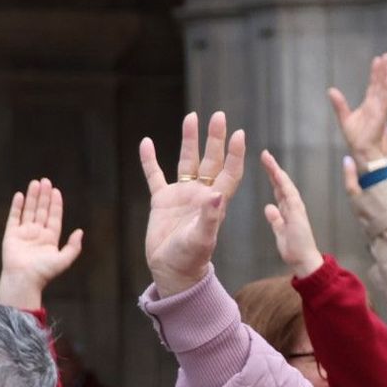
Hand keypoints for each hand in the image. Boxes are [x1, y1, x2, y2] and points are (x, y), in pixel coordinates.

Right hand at [0, 178, 82, 308]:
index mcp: (50, 239)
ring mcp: (24, 233)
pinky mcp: (11, 235)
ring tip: (35, 183)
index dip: (55, 204)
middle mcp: (37, 234)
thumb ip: (73, 246)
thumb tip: (80, 231)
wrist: (24, 280)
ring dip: (32, 197)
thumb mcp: (64, 260)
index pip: (54, 217)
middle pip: (41, 211)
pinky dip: (17, 206)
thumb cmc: (44, 273)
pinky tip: (20, 195)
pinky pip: (14, 217)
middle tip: (45, 181)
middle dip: (44, 196)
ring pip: (29, 211)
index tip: (56, 191)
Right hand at [140, 111, 244, 296]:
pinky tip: (147, 143)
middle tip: (218, 115)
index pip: (229, 173)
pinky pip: (155, 176)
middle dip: (215, 138)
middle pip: (211, 160)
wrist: (173, 271)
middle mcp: (201, 195)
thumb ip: (210, 218)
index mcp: (216, 203)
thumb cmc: (191, 259)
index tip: (240, 133)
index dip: (235, 154)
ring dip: (189, 140)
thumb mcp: (202, 239)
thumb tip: (217, 194)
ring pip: (187, 162)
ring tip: (191, 117)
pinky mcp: (162, 201)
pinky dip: (150, 160)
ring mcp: (181, 196)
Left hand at [260, 150, 322, 278]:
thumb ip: (275, 220)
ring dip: (277, 171)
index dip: (272, 175)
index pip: (278, 189)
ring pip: (286, 185)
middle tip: (265, 153)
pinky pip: (290, 195)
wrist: (305, 262)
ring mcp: (296, 209)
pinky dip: (284, 184)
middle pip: (281, 183)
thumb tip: (269, 207)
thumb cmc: (294, 250)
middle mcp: (293, 206)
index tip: (264, 162)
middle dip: (273, 168)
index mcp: (287, 210)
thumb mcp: (280, 232)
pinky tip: (278, 174)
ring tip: (268, 159)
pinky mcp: (298, 214)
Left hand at [329, 54, 386, 179]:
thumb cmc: (356, 139)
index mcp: (370, 105)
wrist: (362, 153)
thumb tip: (331, 90)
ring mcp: (380, 110)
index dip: (376, 73)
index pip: (374, 85)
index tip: (378, 60)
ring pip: (385, 90)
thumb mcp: (344, 119)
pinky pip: (386, 100)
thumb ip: (339, 104)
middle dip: (384, 70)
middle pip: (381, 84)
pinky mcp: (381, 116)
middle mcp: (377, 106)